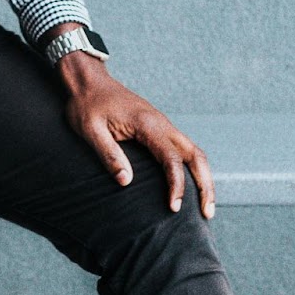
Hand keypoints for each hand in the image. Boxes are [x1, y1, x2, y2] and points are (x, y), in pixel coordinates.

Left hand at [52, 35, 215, 218]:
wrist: (88, 80)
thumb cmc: (87, 104)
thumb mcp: (90, 130)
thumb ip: (109, 154)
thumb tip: (126, 182)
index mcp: (146, 123)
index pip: (171, 158)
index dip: (176, 185)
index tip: (174, 208)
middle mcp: (161, 123)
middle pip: (195, 154)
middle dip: (205, 184)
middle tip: (207, 213)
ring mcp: (162, 124)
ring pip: (193, 151)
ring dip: (203, 177)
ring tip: (206, 206)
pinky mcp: (158, 127)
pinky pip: (183, 148)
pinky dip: (192, 167)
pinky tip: (190, 185)